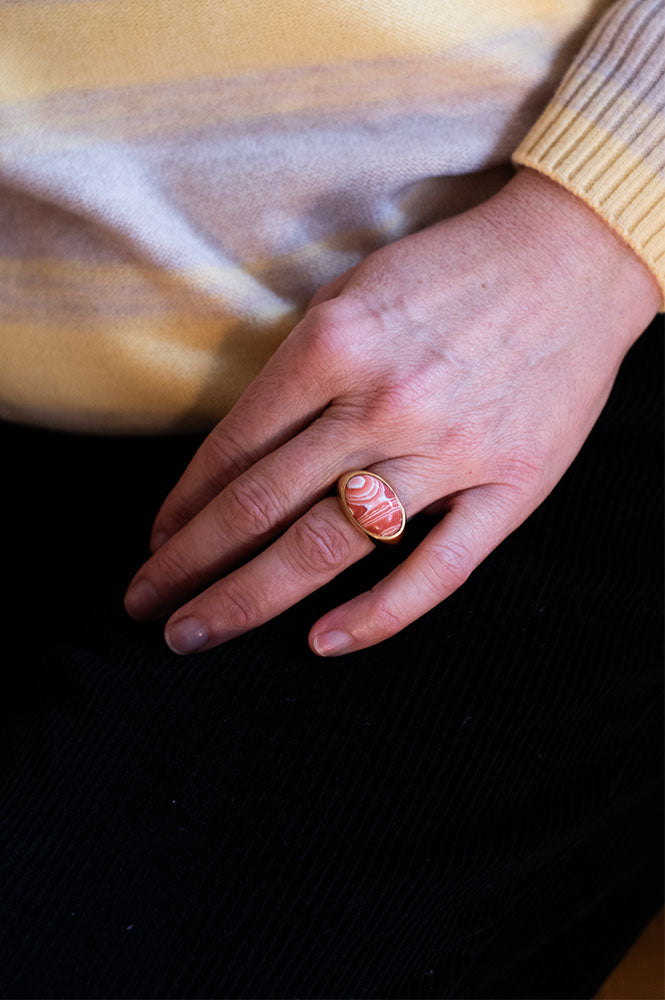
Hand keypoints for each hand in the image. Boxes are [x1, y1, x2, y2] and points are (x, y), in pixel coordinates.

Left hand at [123, 167, 660, 655]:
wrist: (575, 258)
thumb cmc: (454, 271)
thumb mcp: (354, 292)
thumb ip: (298, 370)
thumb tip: (239, 455)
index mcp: (335, 342)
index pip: (233, 447)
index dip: (183, 505)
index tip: (156, 541)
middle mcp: (384, 401)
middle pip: (262, 506)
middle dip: (189, 565)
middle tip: (145, 604)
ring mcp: (449, 451)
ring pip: (328, 545)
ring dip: (249, 597)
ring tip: (196, 630)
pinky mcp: (510, 486)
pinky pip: (436, 569)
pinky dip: (376, 616)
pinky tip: (321, 642)